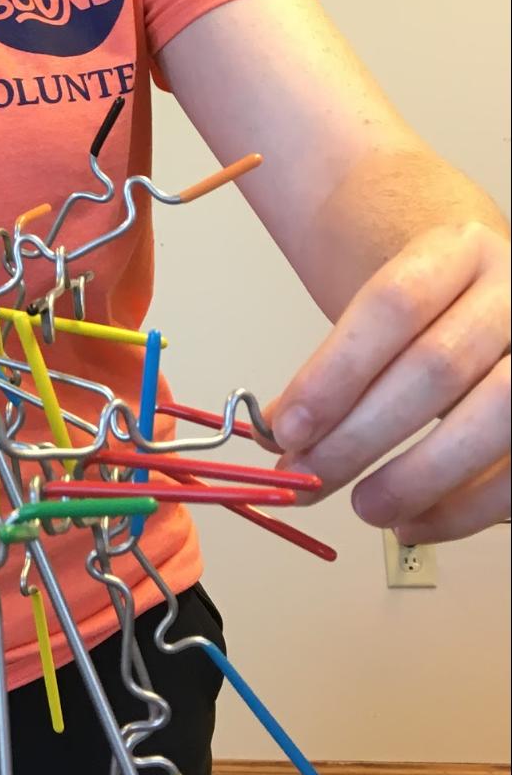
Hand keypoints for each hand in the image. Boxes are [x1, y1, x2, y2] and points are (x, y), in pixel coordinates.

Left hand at [268, 221, 509, 542]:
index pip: (394, 303)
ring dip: (420, 476)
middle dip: (361, 434)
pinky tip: (413, 523)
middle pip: (437, 366)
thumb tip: (283, 435)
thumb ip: (334, 366)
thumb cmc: (429, 316)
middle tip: (309, 477)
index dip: (337, 371)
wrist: (492, 300)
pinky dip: (464, 508)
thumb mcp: (381, 313)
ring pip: (495, 416)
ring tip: (365, 507)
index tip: (287, 427)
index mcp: (457, 251)